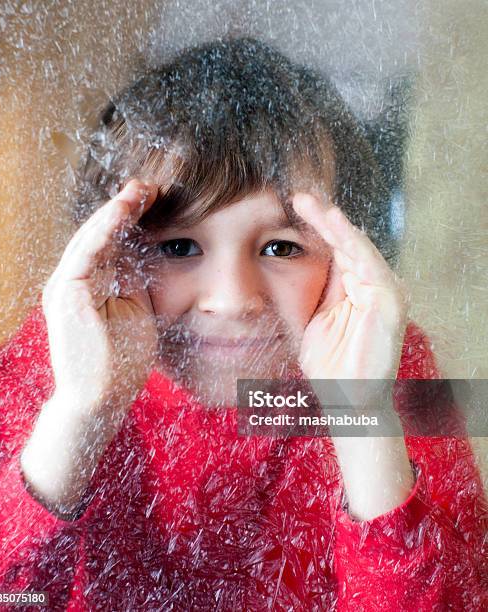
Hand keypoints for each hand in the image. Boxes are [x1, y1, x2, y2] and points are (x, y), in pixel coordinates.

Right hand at [42, 179, 159, 412]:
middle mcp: (71, 281)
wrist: (101, 399)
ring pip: (90, 237)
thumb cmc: (120, 360)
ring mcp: (65, 287)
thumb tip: (144, 251)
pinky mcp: (66, 294)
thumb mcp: (134, 310)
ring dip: (116, 211)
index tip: (155, 199)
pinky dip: (105, 229)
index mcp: (87, 285)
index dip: (129, 219)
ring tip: (140, 189)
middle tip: (150, 185)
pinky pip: (86, 253)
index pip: (109, 244)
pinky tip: (123, 209)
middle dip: (124, 208)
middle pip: (99, 235)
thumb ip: (132, 280)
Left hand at [292, 191, 408, 391]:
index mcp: (353, 288)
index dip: (315, 228)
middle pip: (345, 242)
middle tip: (299, 195)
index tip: (291, 208)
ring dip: (334, 224)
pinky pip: (368, 263)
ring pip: (357, 247)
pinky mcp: (390, 300)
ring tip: (312, 203)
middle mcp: (370, 285)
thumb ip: (318, 291)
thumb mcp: (316, 319)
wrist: (347, 399)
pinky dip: (352, 241)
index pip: (334, 250)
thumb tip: (301, 262)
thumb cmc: (330, 365)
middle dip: (322, 218)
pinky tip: (335, 224)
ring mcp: (383, 291)